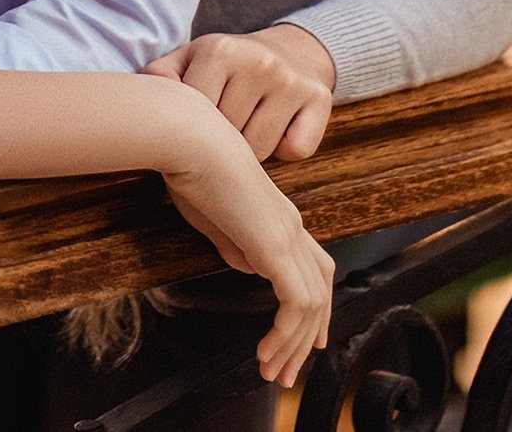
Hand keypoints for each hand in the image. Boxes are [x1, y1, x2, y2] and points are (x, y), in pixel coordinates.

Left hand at [146, 24, 335, 161]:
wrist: (290, 50)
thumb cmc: (229, 67)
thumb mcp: (191, 60)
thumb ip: (162, 75)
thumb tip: (148, 90)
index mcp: (219, 49)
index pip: (194, 118)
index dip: (194, 129)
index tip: (201, 117)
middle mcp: (258, 61)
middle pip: (228, 139)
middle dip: (224, 142)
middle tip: (229, 121)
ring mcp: (291, 80)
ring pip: (260, 151)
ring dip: (253, 150)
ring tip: (250, 123)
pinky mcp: (321, 99)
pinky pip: (295, 151)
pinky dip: (285, 149)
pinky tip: (280, 127)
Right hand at [159, 105, 333, 389]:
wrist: (190, 140)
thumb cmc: (191, 168)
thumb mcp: (213, 216)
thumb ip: (234, 244)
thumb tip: (249, 267)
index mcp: (279, 217)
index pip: (313, 268)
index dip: (314, 306)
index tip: (304, 341)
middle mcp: (292, 226)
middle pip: (320, 290)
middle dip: (306, 337)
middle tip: (287, 370)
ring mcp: (288, 235)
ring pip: (312, 304)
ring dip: (293, 345)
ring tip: (271, 371)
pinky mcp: (276, 246)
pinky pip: (296, 303)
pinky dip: (285, 334)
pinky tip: (266, 351)